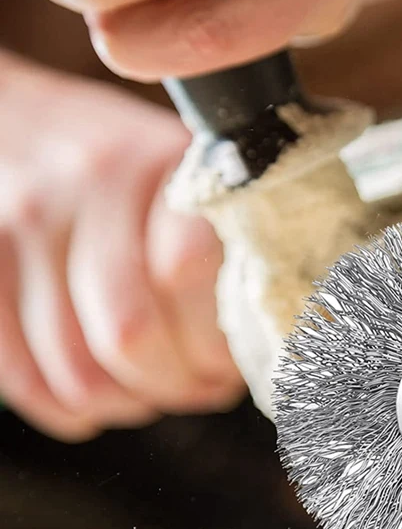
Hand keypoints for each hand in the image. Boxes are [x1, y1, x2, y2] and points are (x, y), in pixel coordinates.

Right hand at [0, 53, 242, 440]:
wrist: (16, 120)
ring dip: (122, 404)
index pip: (190, 269)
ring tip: (147, 396)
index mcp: (165, 165)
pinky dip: (63, 407)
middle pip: (130, 331)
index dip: (215, 342)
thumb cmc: (125, 170)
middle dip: (172, 385)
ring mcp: (25, 220)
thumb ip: (221, 249)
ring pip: (74, 364)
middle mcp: (89, 183)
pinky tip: (94, 404)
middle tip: (194, 390)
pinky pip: (17, 371)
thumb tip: (251, 351)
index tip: (231, 366)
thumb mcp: (185, 180)